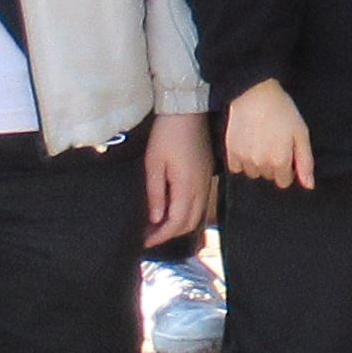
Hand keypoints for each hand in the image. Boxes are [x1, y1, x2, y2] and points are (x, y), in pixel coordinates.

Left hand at [140, 110, 213, 243]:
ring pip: (197, 215)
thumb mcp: (154, 164)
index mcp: (187, 187)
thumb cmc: (167, 135)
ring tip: (159, 225)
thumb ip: (156, 194)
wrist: (187, 111)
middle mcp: (201, 188)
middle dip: (169, 234)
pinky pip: (200, 203)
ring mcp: (206, 181)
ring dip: (179, 225)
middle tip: (149, 235)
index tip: (144, 241)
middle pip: (189, 223)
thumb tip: (156, 219)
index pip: (176, 223)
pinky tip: (173, 209)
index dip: (160, 236)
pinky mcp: (207, 174)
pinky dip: (187, 213)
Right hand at [225, 81, 317, 190]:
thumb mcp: (301, 134)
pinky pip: (236, 167)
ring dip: (257, 164)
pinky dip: (242, 161)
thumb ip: (305, 162)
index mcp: (280, 162)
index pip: (284, 182)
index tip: (287, 154)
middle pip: (268, 176)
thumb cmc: (282, 111)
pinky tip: (248, 145)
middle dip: (273, 165)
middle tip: (274, 143)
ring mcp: (244, 158)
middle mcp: (261, 164)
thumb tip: (309, 185)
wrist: (255, 93)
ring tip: (261, 143)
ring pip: (253, 173)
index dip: (288, 169)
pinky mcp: (230, 151)